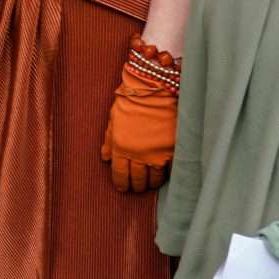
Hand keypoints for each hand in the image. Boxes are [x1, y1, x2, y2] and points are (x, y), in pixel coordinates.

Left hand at [100, 35, 179, 192]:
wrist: (154, 89)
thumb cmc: (131, 102)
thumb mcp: (114, 119)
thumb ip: (109, 140)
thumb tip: (105, 158)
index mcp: (121, 147)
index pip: (120, 174)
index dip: (121, 184)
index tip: (124, 189)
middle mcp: (139, 153)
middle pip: (138, 179)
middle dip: (137, 186)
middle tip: (137, 188)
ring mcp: (158, 153)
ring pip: (155, 178)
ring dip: (152, 183)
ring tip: (150, 184)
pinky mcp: (173, 150)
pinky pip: (170, 170)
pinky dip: (167, 174)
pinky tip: (164, 174)